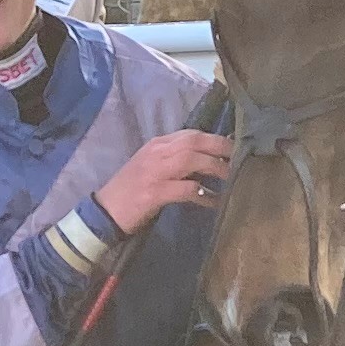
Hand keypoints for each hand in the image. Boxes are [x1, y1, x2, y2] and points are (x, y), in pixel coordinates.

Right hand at [97, 127, 234, 232]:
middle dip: (220, 147)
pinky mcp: (154, 193)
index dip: (215, 138)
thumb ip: (174, 160)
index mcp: (156, 145)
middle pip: (194, 141)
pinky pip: (186, 190)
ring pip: (192, 160)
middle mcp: (156, 153)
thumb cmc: (131, 191)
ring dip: (215, 167)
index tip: (234, 146)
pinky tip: (216, 202)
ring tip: (231, 178)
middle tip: (240, 158)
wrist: (105, 211)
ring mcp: (154, 172)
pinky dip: (204, 195)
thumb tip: (207, 160)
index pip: (191, 134)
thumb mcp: (151, 167)